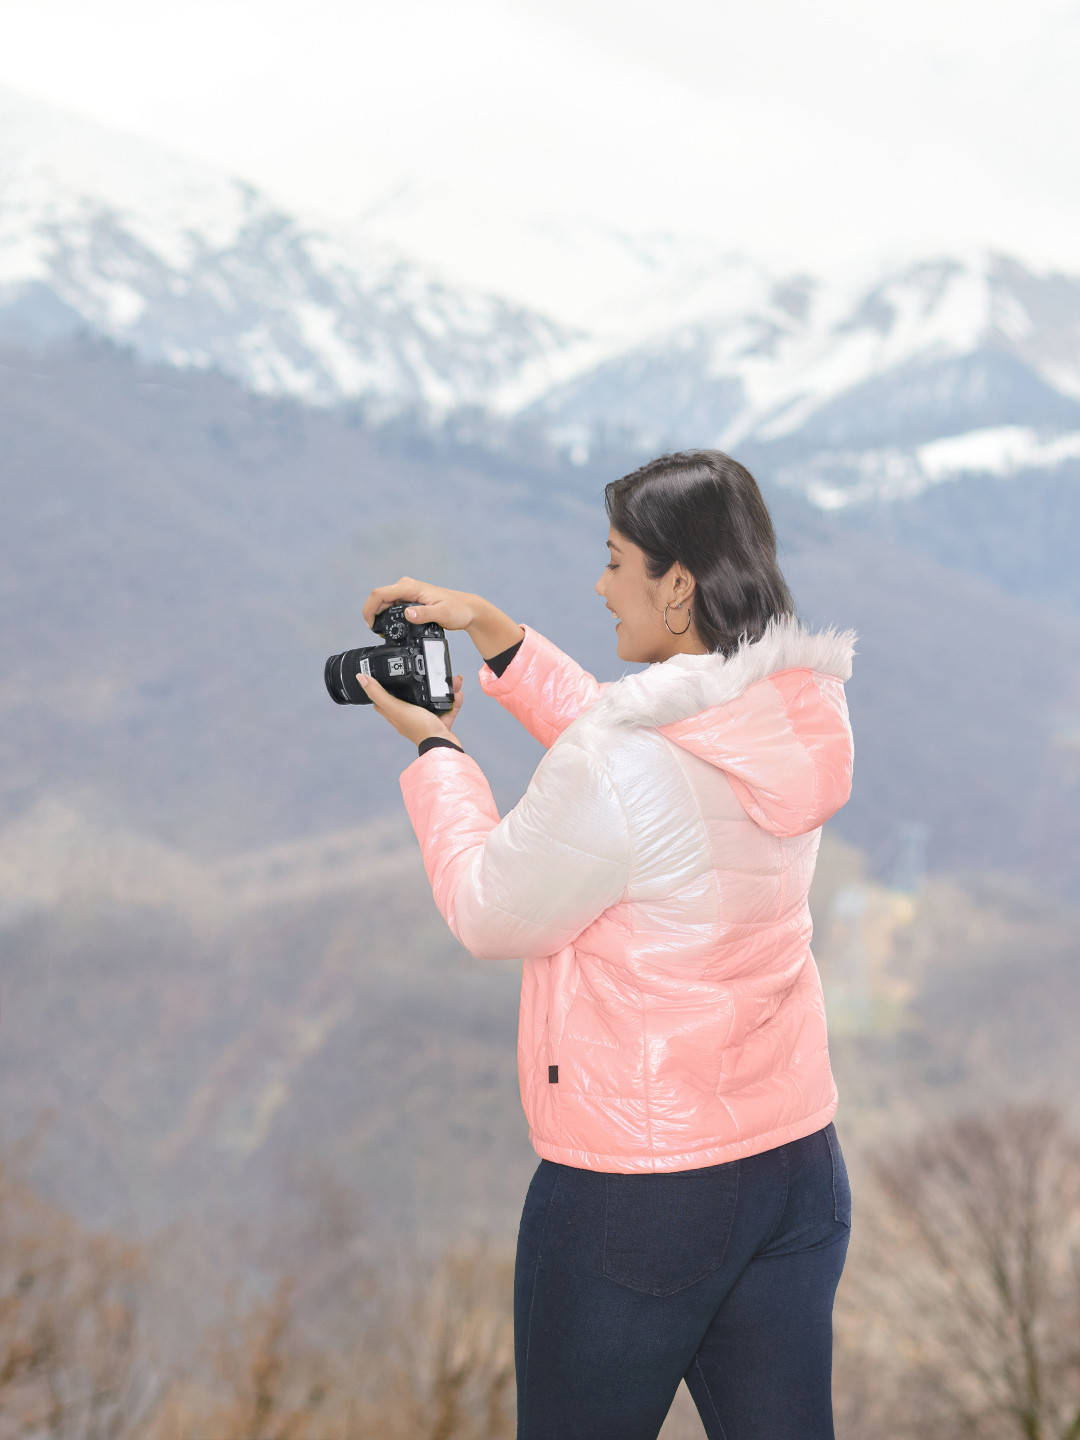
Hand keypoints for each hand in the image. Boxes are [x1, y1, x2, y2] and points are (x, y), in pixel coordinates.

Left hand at [357, 671, 464, 747]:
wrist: (444, 744)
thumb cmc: (420, 729)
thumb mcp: (396, 707)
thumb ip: (379, 693)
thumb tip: (361, 678)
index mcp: (396, 714)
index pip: (383, 700)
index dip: (381, 688)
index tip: (384, 676)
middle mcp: (410, 717)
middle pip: (411, 696)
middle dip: (419, 683)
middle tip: (425, 671)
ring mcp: (426, 720)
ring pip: (432, 699)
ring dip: (441, 688)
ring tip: (450, 681)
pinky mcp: (441, 722)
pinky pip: (447, 707)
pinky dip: (453, 699)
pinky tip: (458, 692)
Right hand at [361, 576, 524, 659]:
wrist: (467, 609)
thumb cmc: (457, 610)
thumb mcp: (442, 614)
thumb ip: (424, 614)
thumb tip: (407, 614)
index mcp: (411, 587)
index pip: (380, 593)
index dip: (370, 608)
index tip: (370, 624)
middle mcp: (406, 587)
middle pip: (379, 598)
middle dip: (373, 614)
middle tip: (376, 632)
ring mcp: (408, 593)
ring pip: (385, 602)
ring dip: (380, 615)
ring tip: (382, 632)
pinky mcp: (410, 600)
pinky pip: (393, 606)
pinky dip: (388, 615)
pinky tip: (391, 627)